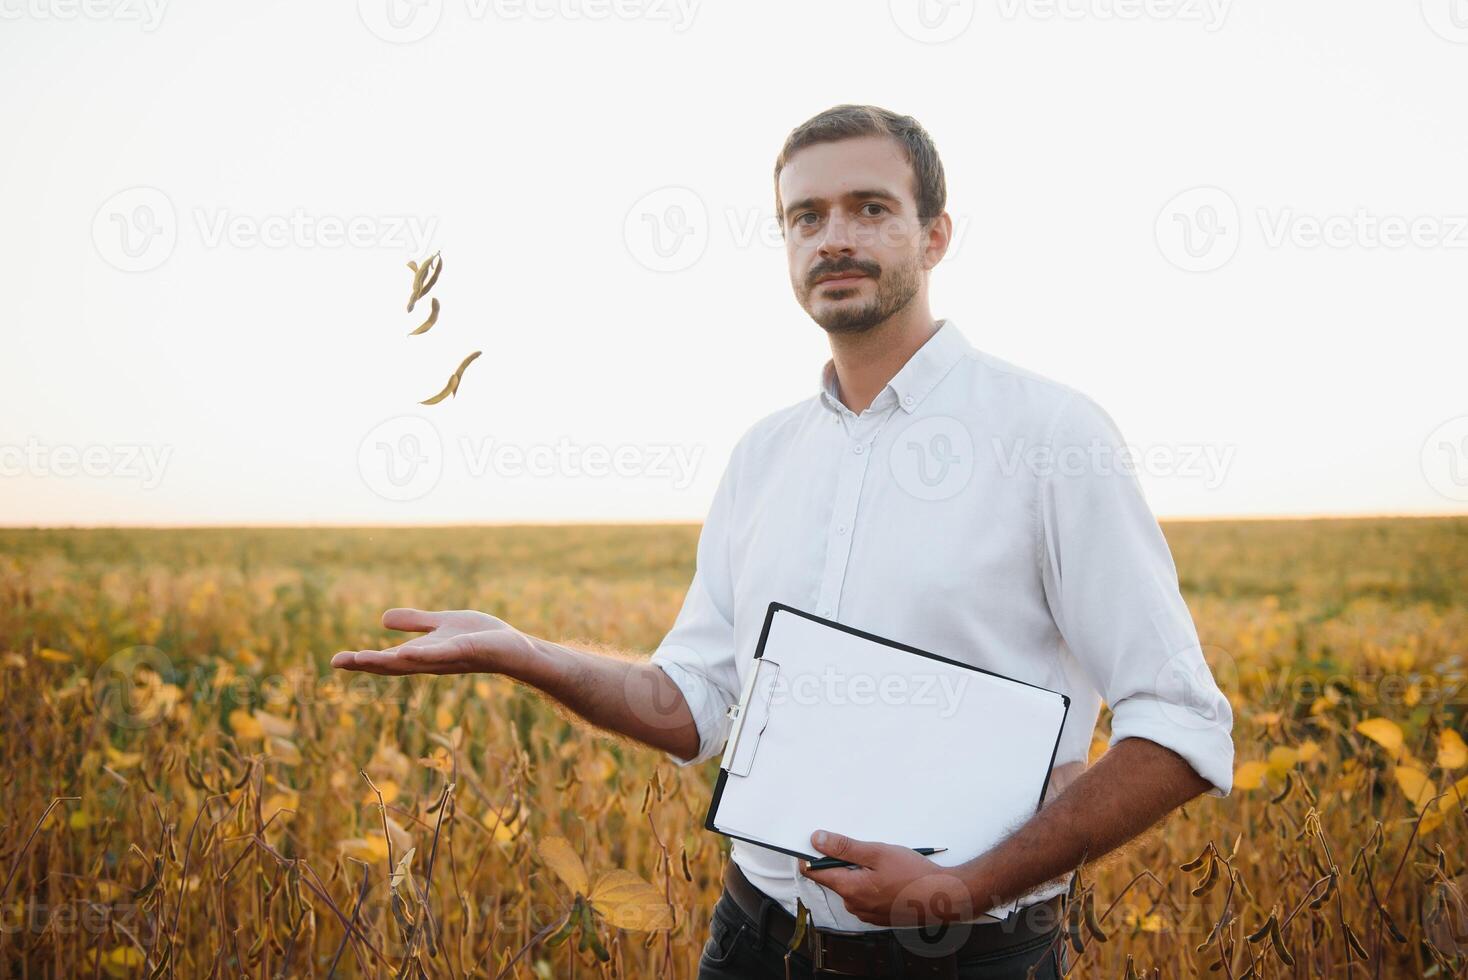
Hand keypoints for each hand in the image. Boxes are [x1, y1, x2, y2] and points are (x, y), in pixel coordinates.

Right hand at [330, 607, 534, 675]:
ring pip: (412, 662)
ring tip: (360, 658)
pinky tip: (406, 652)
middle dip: (365, 664)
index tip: (335, 660)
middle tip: (336, 662)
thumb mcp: (441, 625)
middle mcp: (431, 661)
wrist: (515, 648)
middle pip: (392, 665)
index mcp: (423, 654)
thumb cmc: (481, 638)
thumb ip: (415, 623)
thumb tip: (381, 619)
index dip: (362, 660)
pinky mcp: (466, 652)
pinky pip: (442, 654)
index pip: (387, 659)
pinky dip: (423, 654)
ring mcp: (447, 658)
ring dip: (386, 661)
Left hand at [798, 830, 979, 926]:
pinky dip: (871, 884)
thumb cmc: (913, 875)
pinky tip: (889, 877)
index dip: (811, 856)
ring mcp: (866, 913)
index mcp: (850, 889)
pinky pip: (865, 896)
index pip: (815, 873)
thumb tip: (818, 840)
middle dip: (844, 862)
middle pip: (835, 878)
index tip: (812, 844)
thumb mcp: (877, 853)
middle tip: (867, 851)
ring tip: (884, 865)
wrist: (942, 897)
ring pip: (852, 886)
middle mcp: (854, 905)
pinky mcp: (878, 916)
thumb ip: (844, 847)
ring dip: (860, 873)